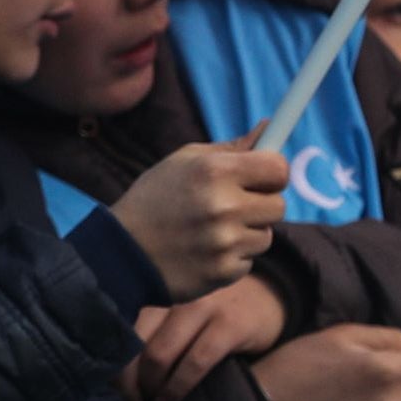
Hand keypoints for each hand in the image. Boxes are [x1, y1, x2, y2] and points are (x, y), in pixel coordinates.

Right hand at [110, 140, 287, 298]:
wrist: (121, 252)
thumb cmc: (154, 198)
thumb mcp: (183, 162)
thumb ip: (230, 148)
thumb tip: (269, 127)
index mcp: (214, 171)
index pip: (278, 168)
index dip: (273, 172)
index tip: (262, 178)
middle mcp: (223, 206)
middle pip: (278, 205)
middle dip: (260, 204)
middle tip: (231, 205)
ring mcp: (225, 243)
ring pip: (265, 236)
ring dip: (245, 233)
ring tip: (211, 230)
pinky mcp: (223, 272)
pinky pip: (248, 261)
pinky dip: (231, 257)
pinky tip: (204, 251)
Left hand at [127, 278, 287, 400]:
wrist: (270, 295)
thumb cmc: (212, 307)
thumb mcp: (175, 307)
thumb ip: (150, 326)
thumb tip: (115, 372)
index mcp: (153, 287)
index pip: (117, 327)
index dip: (111, 363)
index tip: (111, 390)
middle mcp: (171, 293)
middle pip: (132, 342)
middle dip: (126, 381)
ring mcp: (201, 306)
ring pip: (158, 354)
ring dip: (148, 388)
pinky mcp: (229, 325)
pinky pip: (194, 363)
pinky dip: (176, 388)